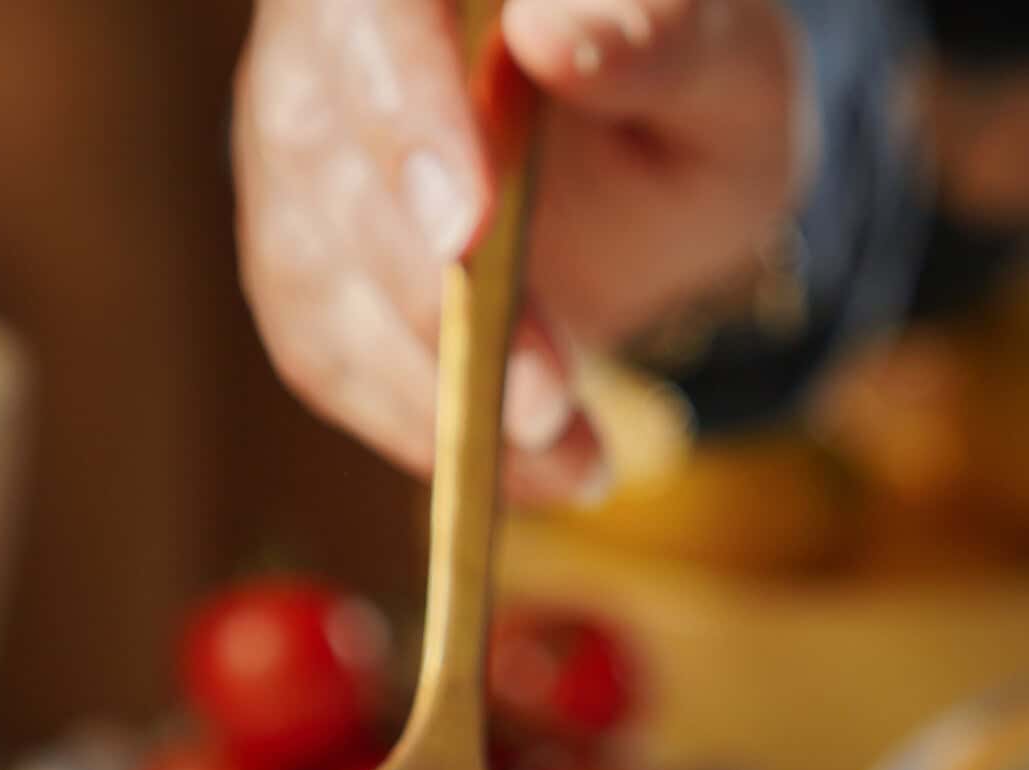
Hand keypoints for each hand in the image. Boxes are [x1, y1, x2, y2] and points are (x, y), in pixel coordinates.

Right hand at [233, 0, 802, 498]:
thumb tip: (554, 34)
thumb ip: (663, 38)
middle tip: (545, 403)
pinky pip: (324, 351)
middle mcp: (334, 32)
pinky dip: (418, 424)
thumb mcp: (723, 68)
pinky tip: (517, 465)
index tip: (463, 230)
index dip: (407, 117)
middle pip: (327, 151)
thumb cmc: (688, 93)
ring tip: (565, 457)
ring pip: (313, 267)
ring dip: (434, 388)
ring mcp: (306, 145)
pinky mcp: (306, 256)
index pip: (373, 11)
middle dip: (433, 298)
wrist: (654, 163)